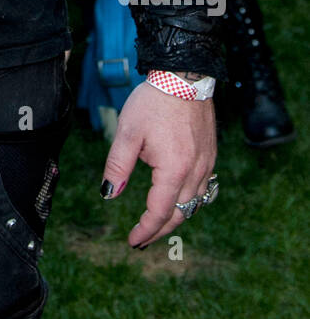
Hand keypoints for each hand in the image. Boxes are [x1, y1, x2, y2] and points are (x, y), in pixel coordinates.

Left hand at [100, 81, 216, 246]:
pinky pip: (202, 188)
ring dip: (175, 217)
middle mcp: (195, 171)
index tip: (133, 241)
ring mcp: (206, 164)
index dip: (146, 230)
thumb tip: (108, 193)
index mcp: (174, 170)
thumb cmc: (153, 102)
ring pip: (194, 203)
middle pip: (180, 213)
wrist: (183, 77)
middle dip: (160, 230)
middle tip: (142, 239)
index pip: (160, 212)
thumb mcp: (128, 133)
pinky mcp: (210, 155)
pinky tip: (176, 199)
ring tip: (156, 224)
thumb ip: (117, 165)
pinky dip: (188, 200)